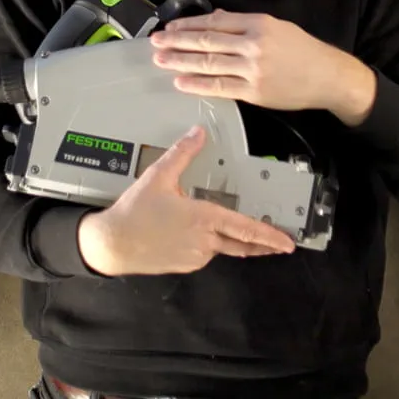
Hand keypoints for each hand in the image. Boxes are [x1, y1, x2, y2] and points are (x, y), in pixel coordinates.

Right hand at [77, 125, 295, 275]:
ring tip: (240, 233)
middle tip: (281, 245)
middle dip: (263, 245)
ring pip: (221, 248)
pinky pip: (204, 254)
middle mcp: (204, 242)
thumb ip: (181, 153)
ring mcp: (195, 257)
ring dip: (232, 241)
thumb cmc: (135, 212)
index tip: (287, 242)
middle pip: (241, 245)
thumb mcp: (158, 176)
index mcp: (204, 219)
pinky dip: (209, 245)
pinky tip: (201, 236)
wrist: (112, 245)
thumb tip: (198, 133)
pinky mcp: (184, 265)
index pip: (246, 229)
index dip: (269, 236)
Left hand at [150, 9, 377, 125]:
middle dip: (177, 42)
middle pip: (207, 41)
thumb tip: (212, 19)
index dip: (188, 25)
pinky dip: (197, 84)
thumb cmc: (302, 50)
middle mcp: (253, 44)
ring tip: (161, 60)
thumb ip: (242, 23)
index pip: (215, 23)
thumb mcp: (275, 26)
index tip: (170, 28)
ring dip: (181, 61)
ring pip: (209, 64)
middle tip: (156, 42)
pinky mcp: (254, 92)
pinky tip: (180, 82)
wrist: (327, 76)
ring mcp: (253, 69)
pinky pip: (220, 87)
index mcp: (258, 23)